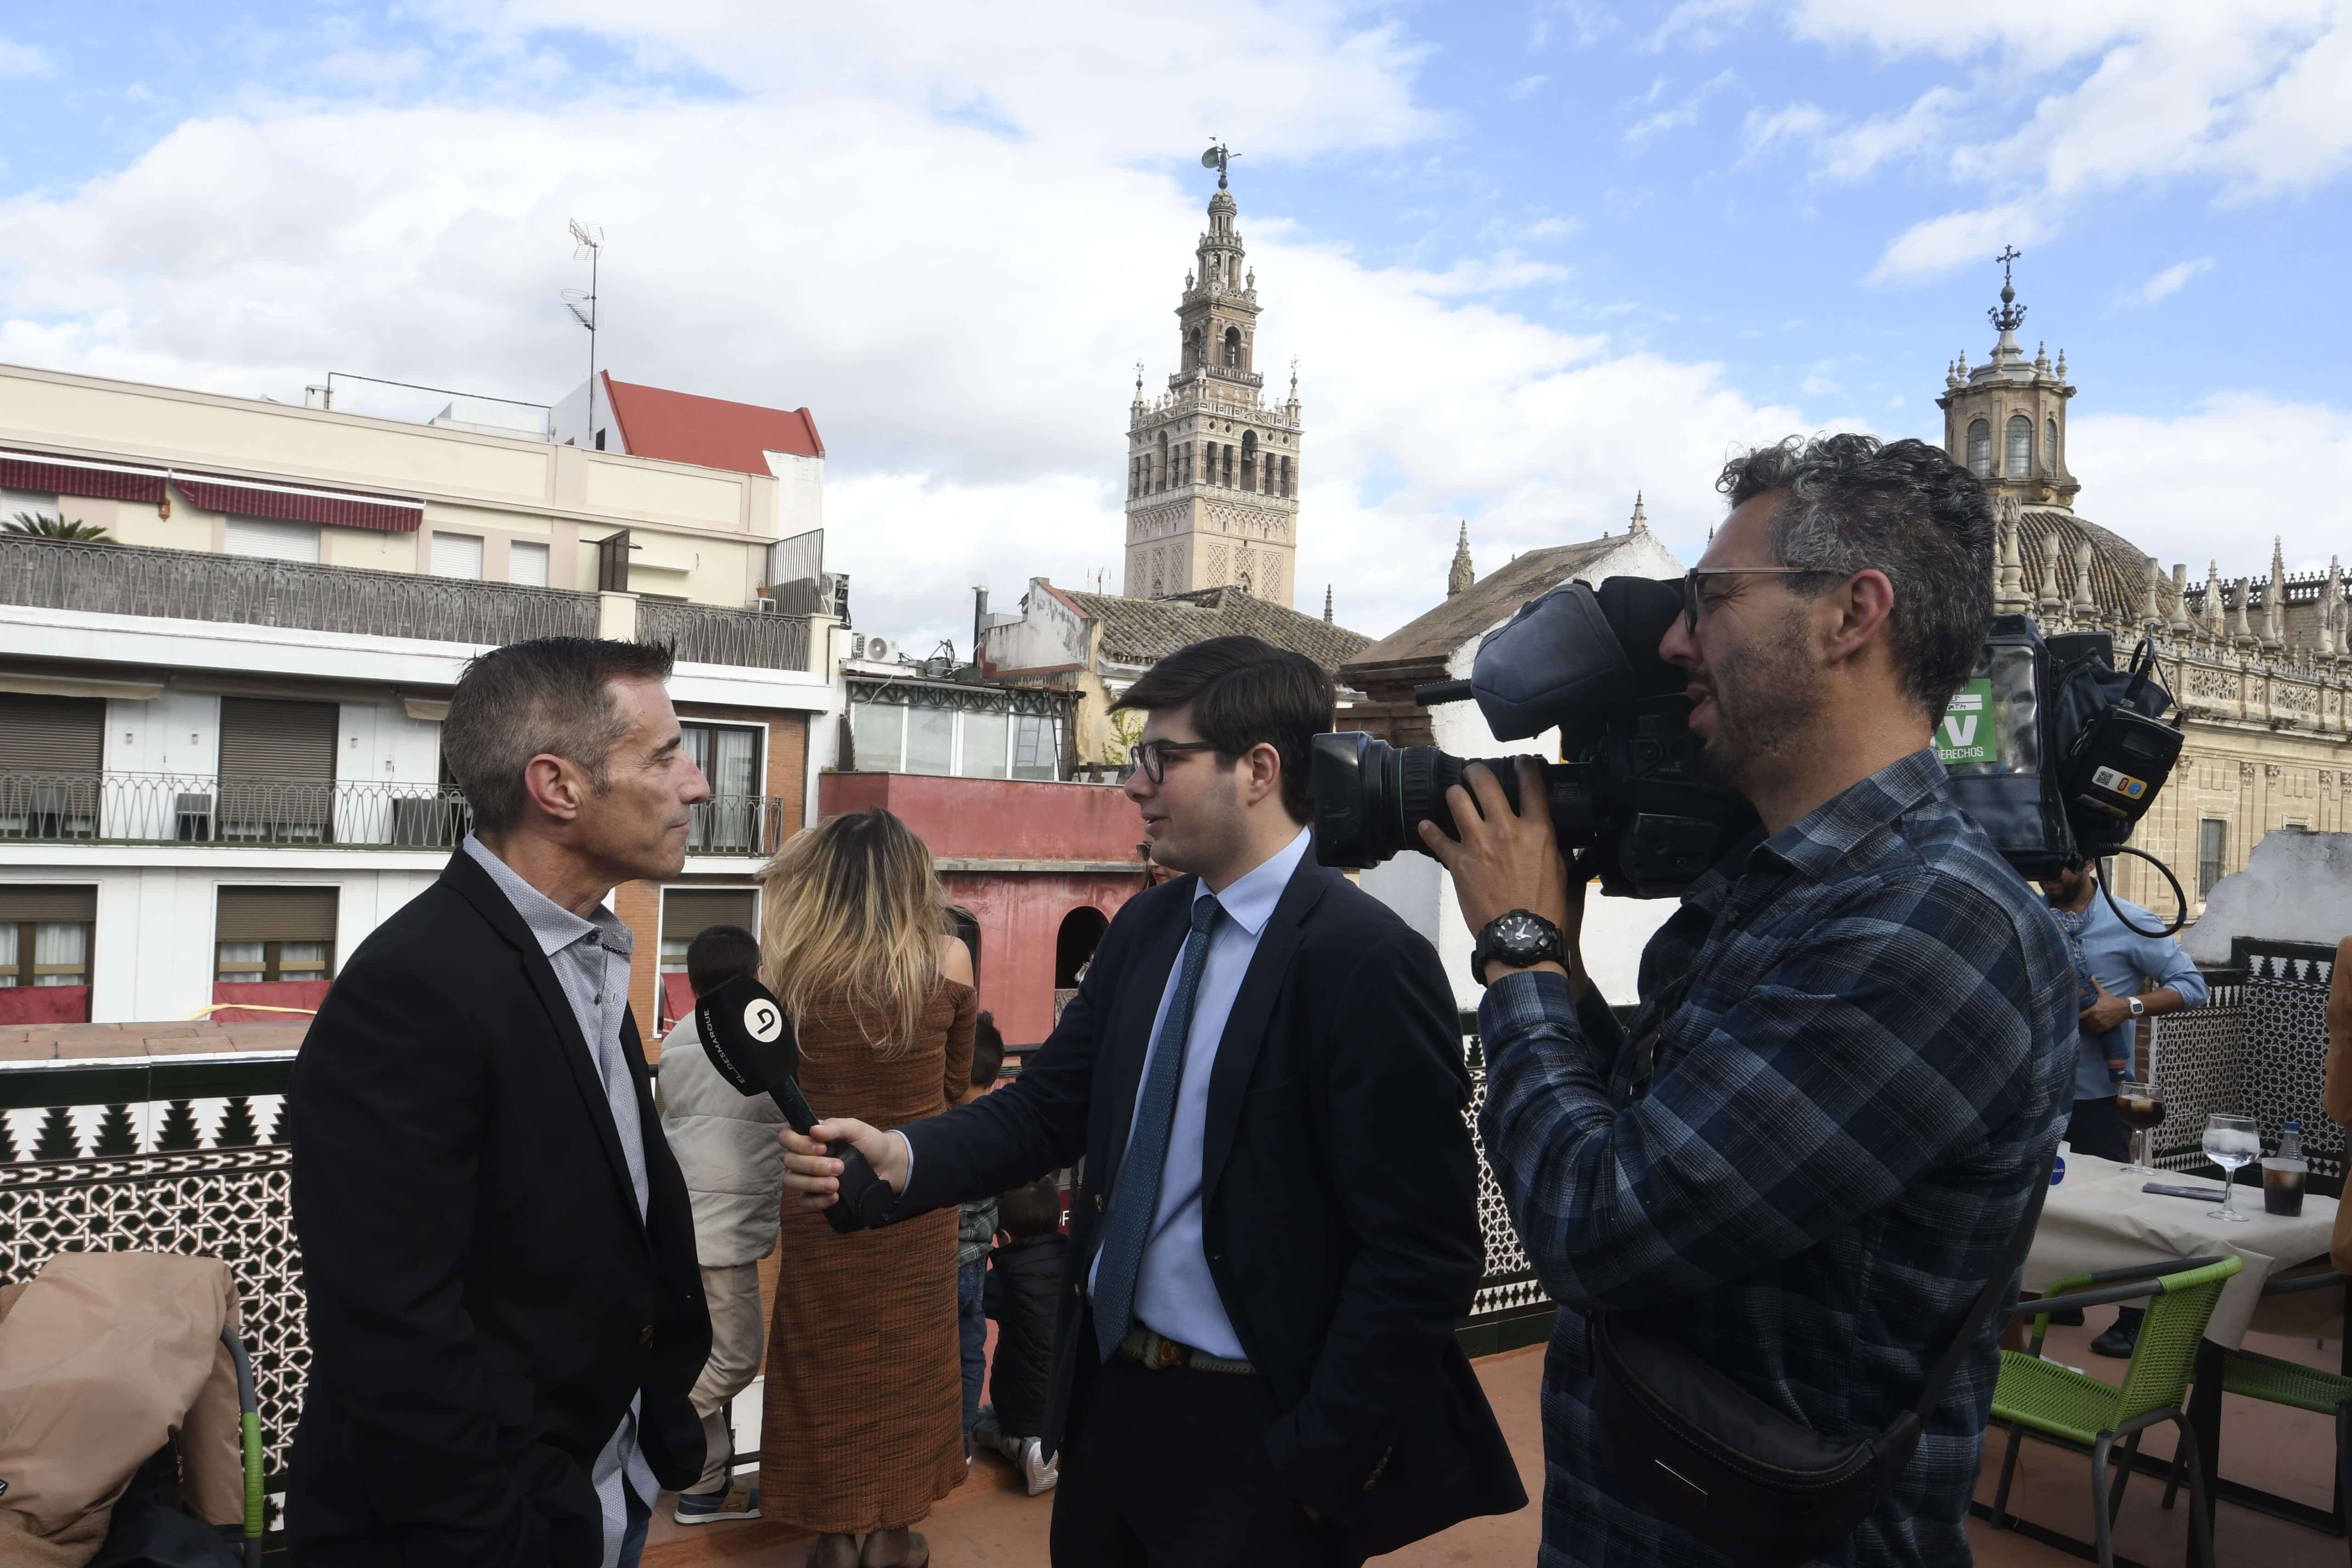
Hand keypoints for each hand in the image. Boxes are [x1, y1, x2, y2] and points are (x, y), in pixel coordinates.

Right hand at [778, 1118, 904, 1211]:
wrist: (887, 1164)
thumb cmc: (868, 1142)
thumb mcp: (855, 1129)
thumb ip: (836, 1126)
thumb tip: (814, 1130)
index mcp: (809, 1137)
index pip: (786, 1138)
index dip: (798, 1144)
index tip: (822, 1147)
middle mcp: (803, 1156)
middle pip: (789, 1162)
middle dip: (813, 1166)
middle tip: (839, 1167)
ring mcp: (807, 1177)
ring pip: (792, 1181)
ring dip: (812, 1184)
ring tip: (836, 1185)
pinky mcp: (815, 1196)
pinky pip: (804, 1202)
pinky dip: (817, 1201)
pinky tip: (834, 1197)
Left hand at [1416, 758, 1582, 985]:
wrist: (1522, 938)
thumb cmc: (1547, 907)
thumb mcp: (1562, 869)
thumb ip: (1554, 844)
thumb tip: (1550, 831)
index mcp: (1537, 830)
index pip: (1531, 785)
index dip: (1525, 766)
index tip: (1521, 761)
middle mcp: (1506, 829)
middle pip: (1485, 783)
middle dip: (1476, 771)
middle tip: (1473, 772)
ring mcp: (1478, 844)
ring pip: (1457, 800)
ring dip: (1455, 794)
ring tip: (1455, 795)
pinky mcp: (1457, 862)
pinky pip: (1436, 838)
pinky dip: (1429, 830)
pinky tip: (1426, 825)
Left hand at [2079, 980, 2134, 1034]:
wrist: (2125, 1008)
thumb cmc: (2113, 1001)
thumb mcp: (2104, 993)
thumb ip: (2096, 985)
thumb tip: (2092, 976)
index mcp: (2093, 1010)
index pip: (2080, 1016)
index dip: (2078, 1015)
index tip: (2077, 1013)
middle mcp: (2096, 1018)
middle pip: (2084, 1023)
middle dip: (2083, 1020)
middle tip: (2083, 1018)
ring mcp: (2101, 1024)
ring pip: (2089, 1028)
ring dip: (2088, 1025)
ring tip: (2088, 1022)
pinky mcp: (2106, 1028)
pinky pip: (2096, 1031)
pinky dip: (2094, 1029)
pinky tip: (2094, 1026)